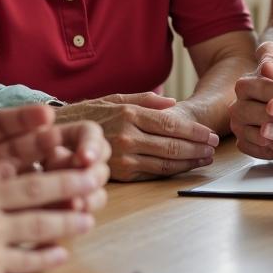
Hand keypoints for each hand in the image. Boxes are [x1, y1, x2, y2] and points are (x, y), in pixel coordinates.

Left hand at [0, 93, 98, 239]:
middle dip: (52, 147)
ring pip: (28, 178)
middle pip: (24, 150)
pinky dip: (40, 210)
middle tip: (75, 147)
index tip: (47, 117)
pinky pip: (17, 211)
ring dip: (53, 176)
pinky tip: (60, 210)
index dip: (26, 120)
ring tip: (75, 176)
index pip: (3, 124)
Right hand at [0, 162, 107, 272]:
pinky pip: (27, 265)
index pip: (29, 181)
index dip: (60, 176)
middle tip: (95, 191)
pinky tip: (60, 252)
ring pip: (39, 235)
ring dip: (67, 227)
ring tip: (86, 220)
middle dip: (73, 196)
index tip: (81, 171)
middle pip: (40, 205)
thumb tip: (11, 165)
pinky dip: (46, 258)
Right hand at [57, 93, 218, 181]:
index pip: (171, 125)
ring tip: (205, 158)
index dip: (194, 131)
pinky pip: (152, 173)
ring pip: (166, 162)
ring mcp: (123, 157)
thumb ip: (145, 100)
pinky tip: (184, 167)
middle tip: (213, 147)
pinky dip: (172, 171)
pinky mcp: (120, 173)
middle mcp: (127, 136)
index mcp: (129, 114)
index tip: (209, 134)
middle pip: (172, 145)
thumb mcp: (115, 98)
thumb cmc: (90, 114)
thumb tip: (171, 103)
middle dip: (197, 147)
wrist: (59, 136)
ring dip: (189, 161)